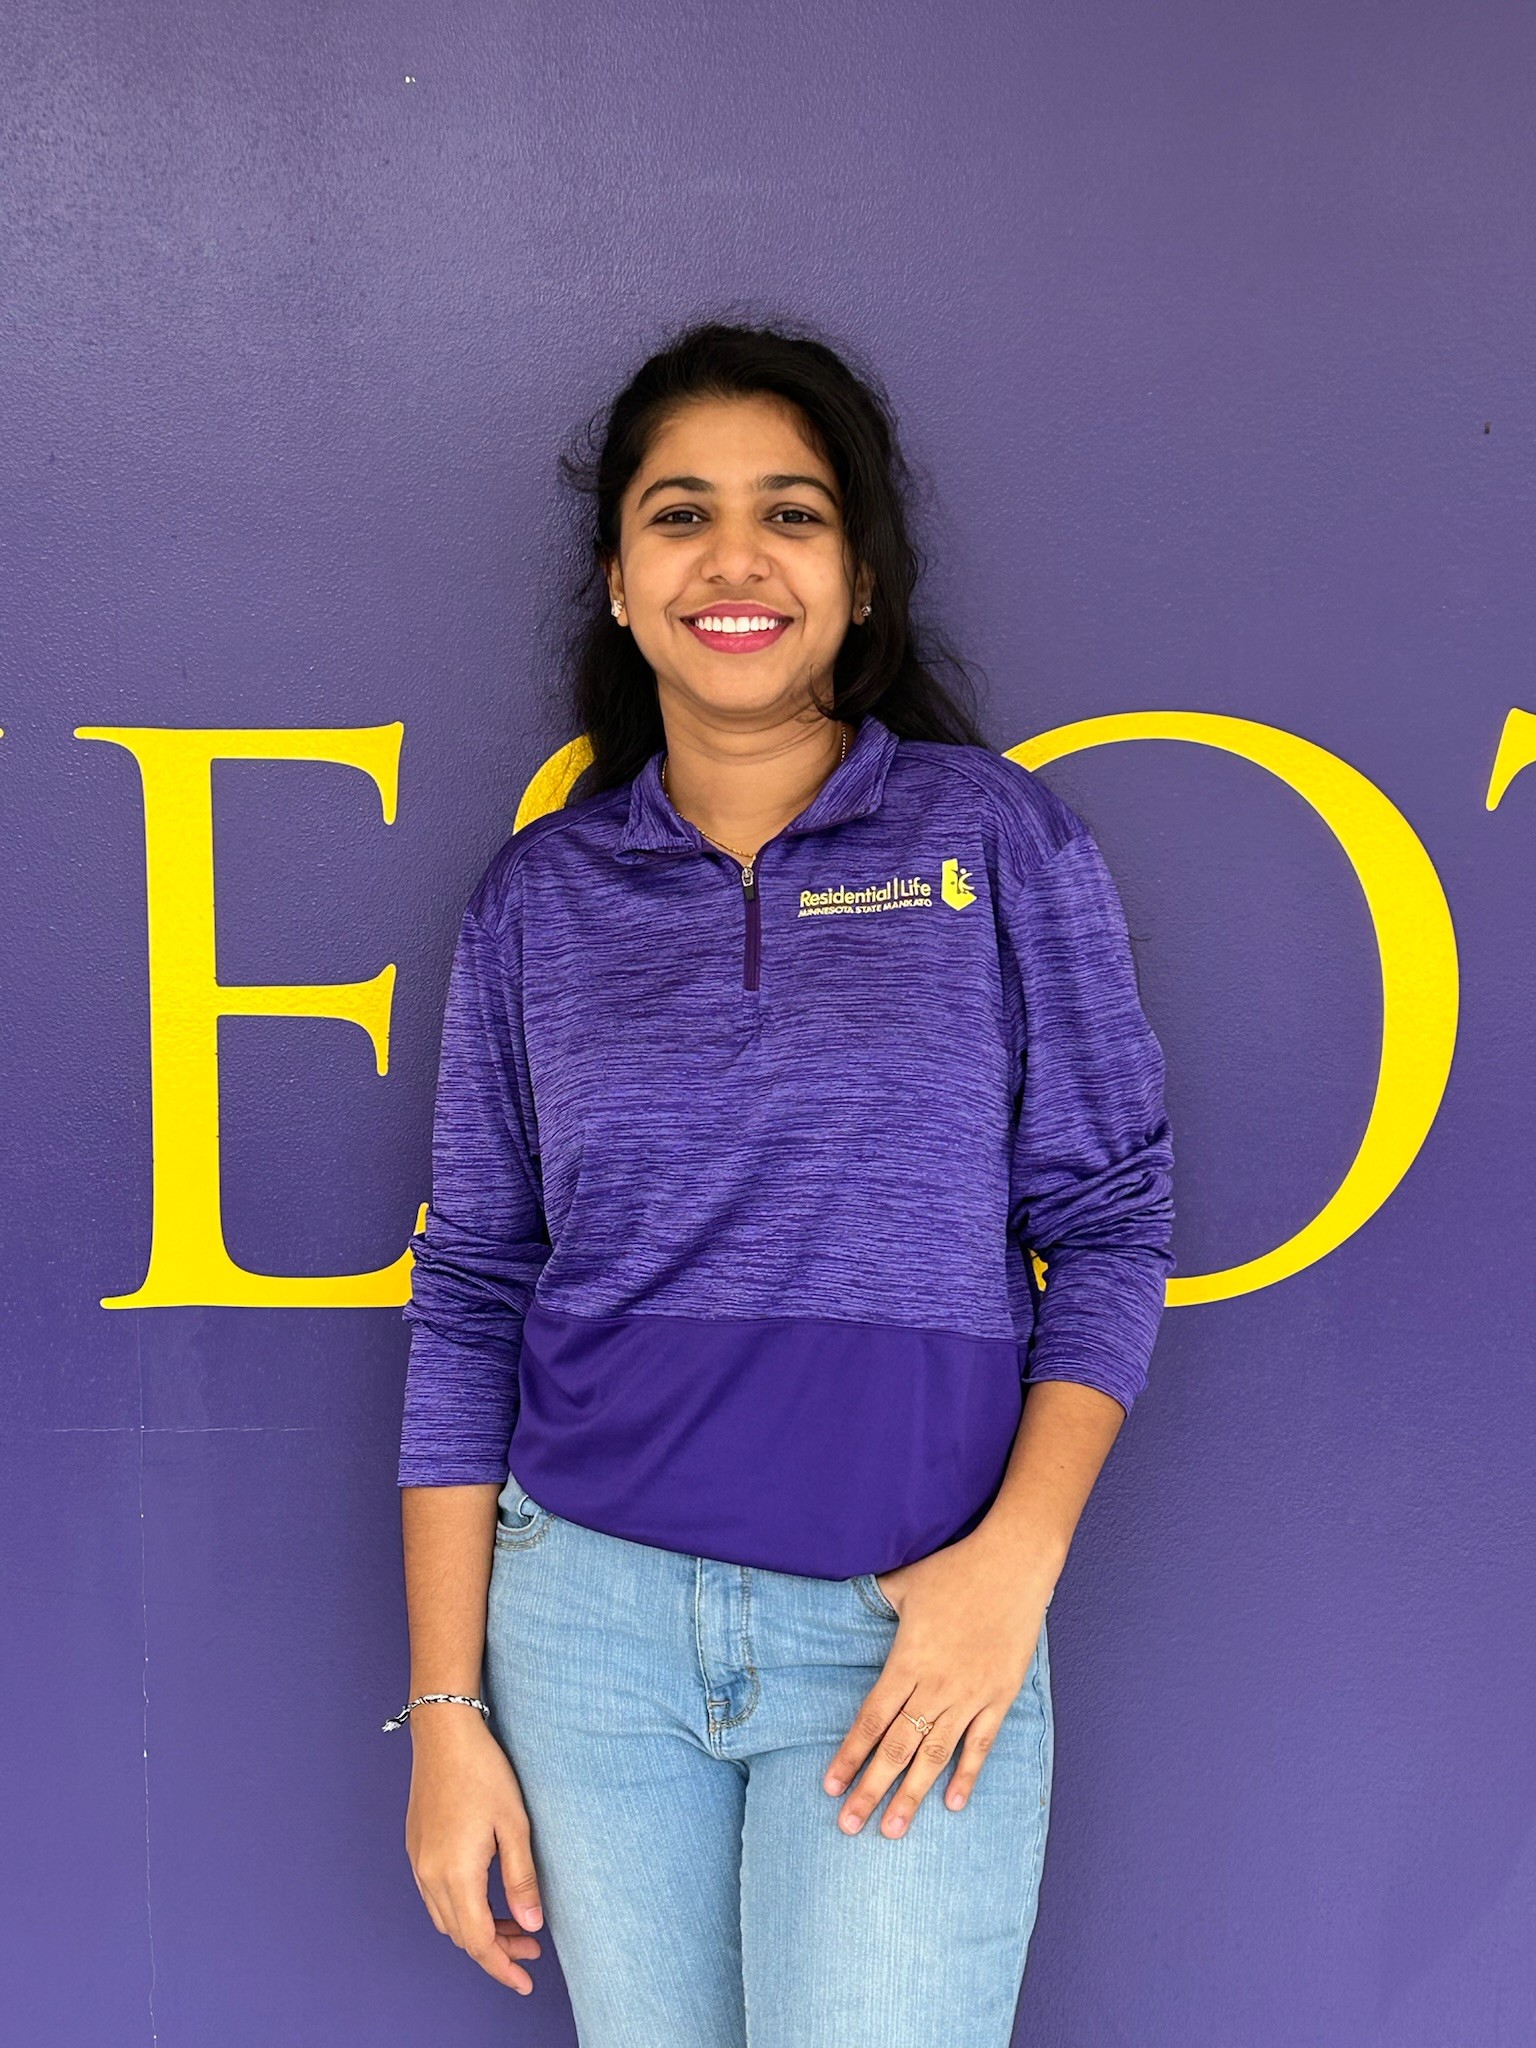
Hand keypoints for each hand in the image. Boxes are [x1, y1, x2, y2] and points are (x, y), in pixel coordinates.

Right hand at [405, 1707, 544, 1993]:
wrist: (444, 1734)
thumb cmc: (483, 1773)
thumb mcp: (514, 1825)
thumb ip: (521, 1879)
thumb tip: (531, 1926)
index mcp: (456, 1875)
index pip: (478, 1942)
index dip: (503, 1967)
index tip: (526, 1981)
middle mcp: (430, 1876)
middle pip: (462, 1936)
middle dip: (496, 1950)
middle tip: (531, 1950)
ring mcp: (419, 1862)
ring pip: (447, 1919)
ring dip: (478, 1930)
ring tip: (514, 1924)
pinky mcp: (416, 1847)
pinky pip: (436, 1897)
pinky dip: (461, 1910)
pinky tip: (485, 1898)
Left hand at [823, 1524, 1055, 1838]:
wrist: (1015, 1564)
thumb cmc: (955, 1570)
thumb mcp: (904, 1583)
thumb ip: (872, 1599)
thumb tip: (840, 1595)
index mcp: (907, 1661)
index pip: (872, 1719)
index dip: (849, 1755)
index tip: (830, 1787)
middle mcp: (936, 1685)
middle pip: (897, 1748)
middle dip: (871, 1790)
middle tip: (849, 1826)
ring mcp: (971, 1694)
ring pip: (935, 1756)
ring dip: (912, 1795)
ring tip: (892, 1830)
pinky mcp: (1000, 1696)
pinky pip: (980, 1744)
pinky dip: (967, 1775)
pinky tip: (953, 1805)